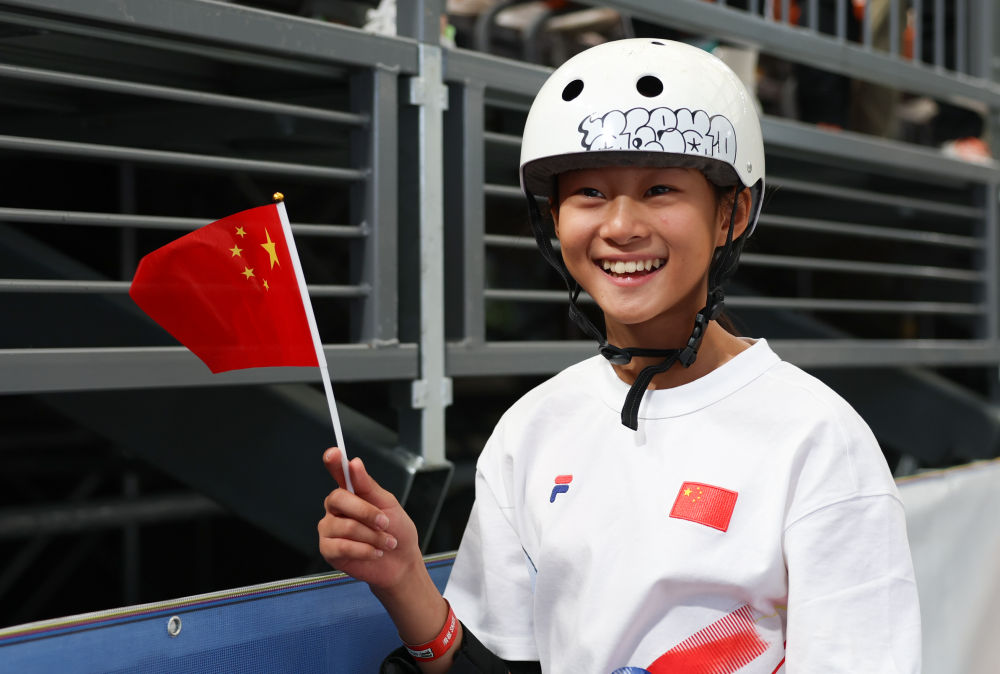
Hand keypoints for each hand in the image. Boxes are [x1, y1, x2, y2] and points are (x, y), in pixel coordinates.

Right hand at [317, 448, 422, 592]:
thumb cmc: (395, 530)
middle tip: (385, 523)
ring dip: (373, 536)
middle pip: (338, 499)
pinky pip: (343, 547)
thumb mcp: (388, 504)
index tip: (334, 453)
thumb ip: (368, 486)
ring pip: (346, 526)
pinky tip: (375, 552)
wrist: (401, 562)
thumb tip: (354, 464)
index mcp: (350, 492)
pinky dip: (365, 550)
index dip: (334, 462)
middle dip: (366, 512)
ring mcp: (329, 529)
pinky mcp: (328, 550)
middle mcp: (335, 509)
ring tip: (386, 542)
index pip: (338, 473)